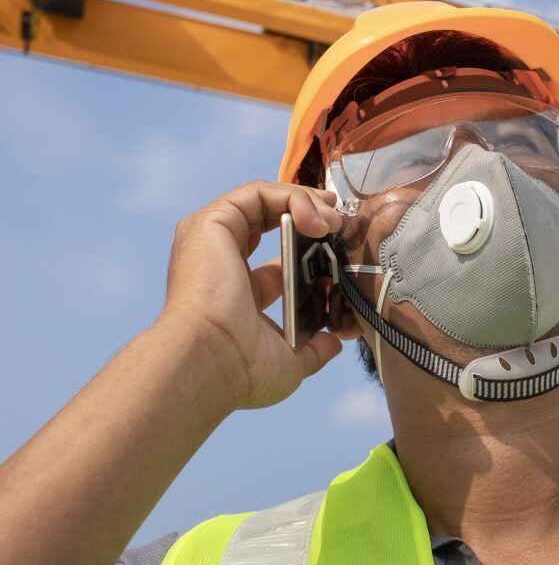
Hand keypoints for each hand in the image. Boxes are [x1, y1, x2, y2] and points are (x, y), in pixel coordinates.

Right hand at [161, 181, 343, 409]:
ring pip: (265, 199)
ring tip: (333, 221)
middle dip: (312, 212)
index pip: (281, 261)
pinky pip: (256, 192)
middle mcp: (221, 260)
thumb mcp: (288, 363)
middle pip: (272, 220)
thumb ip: (312, 350)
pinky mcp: (210, 223)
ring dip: (307, 202)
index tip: (343, 252)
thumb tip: (331, 345)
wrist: (209, 363)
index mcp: (238, 292)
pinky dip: (291, 196)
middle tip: (340, 222)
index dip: (316, 251)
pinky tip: (315, 219)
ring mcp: (212, 239)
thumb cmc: (239, 371)